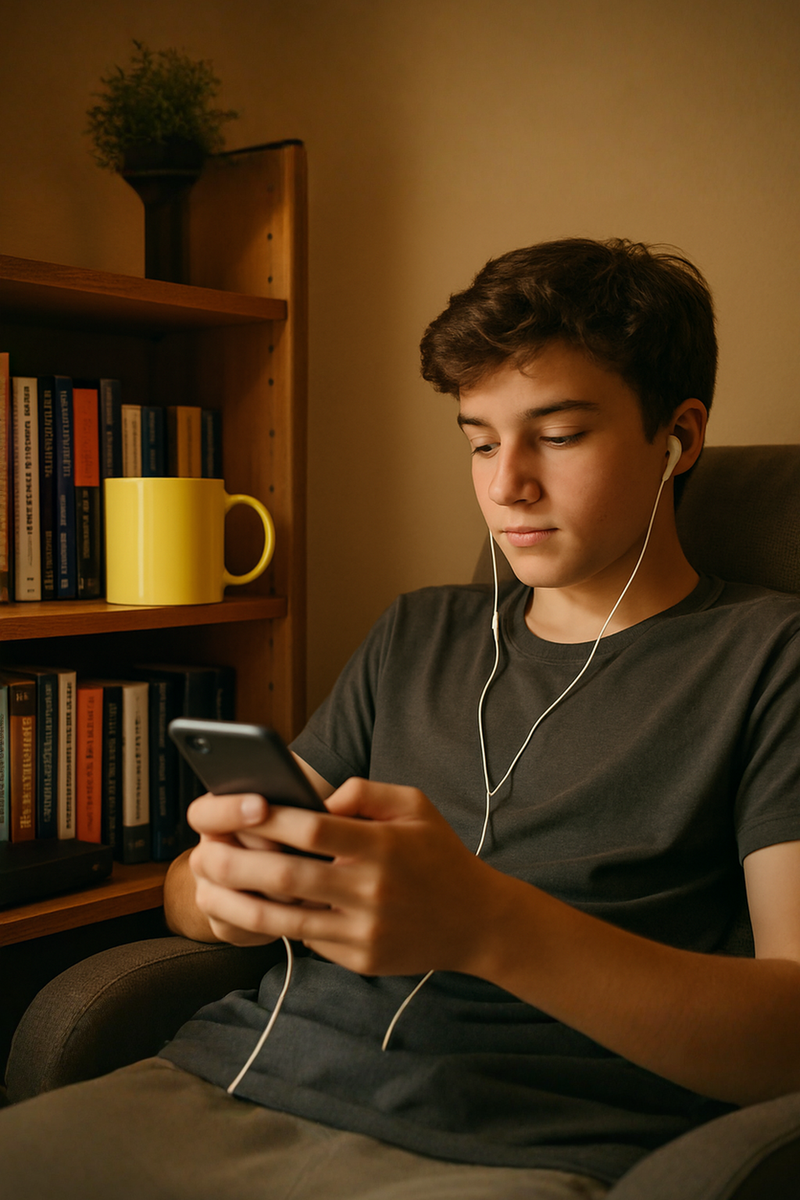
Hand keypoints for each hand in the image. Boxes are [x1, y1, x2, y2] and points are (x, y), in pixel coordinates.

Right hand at [187, 791, 304, 946]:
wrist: (283, 871)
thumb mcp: (297, 806)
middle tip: (298, 852)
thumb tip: (328, 807)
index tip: (263, 805)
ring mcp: (210, 891)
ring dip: (278, 892)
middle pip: (222, 860)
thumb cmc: (296, 828)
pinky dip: (279, 918)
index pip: (203, 814)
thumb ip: (300, 798)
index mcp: (214, 819)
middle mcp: (206, 854)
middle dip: (265, 856)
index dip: (229, 810)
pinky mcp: (223, 923)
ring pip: (234, 896)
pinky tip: (309, 906)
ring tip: (313, 883)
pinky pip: (246, 925)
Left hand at [189, 779, 511, 975]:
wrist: (477, 922)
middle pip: (288, 876)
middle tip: (200, 851)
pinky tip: (242, 909)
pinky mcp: (359, 959)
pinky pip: (306, 939)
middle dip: (236, 863)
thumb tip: (321, 798)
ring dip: (237, 903)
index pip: (313, 829)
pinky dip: (272, 923)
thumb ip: (368, 791)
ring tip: (204, 886)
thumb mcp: (416, 806)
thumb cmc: (439, 854)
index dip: (270, 818)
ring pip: (285, 919)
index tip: (236, 807)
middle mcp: (371, 890)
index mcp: (382, 846)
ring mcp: (363, 930)